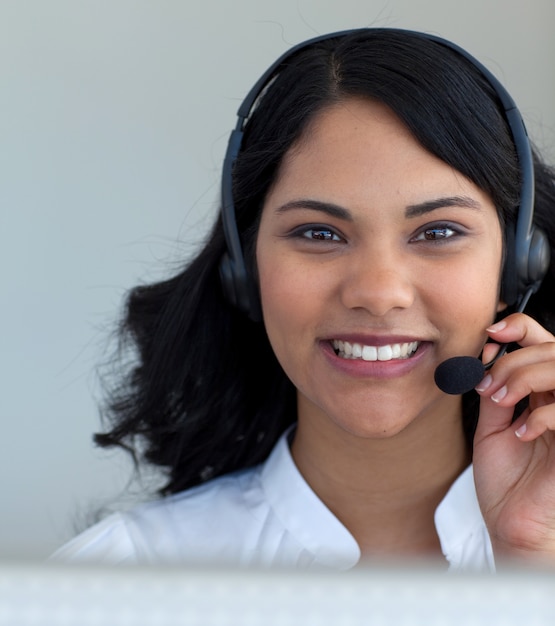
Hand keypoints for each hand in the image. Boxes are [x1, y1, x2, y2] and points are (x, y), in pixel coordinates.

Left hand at [472, 312, 554, 563]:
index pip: (542, 342)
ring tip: (503, 402)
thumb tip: (484, 360)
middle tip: (489, 386)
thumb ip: (494, 392)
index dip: (520, 327)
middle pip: (552, 350)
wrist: (512, 523)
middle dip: (514, 360)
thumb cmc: (506, 480)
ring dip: (526, 377)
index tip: (491, 334)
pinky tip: (522, 433)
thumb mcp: (491, 427)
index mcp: (541, 393)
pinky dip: (542, 415)